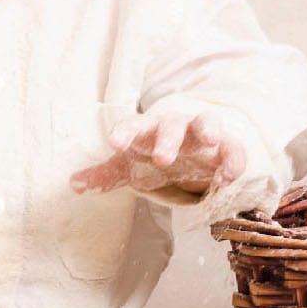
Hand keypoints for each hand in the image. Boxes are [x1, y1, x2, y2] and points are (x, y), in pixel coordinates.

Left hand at [69, 109, 245, 197]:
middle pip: (171, 124)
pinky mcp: (224, 147)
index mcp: (147, 129)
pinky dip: (232, 160)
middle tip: (162, 158)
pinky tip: (226, 178)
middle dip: (167, 138)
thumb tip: (74, 185)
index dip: (124, 133)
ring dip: (208, 128)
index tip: (115, 144)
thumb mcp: (128, 166)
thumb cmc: (150, 154)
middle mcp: (175, 127)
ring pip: (207, 122)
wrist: (185, 148)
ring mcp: (201, 134)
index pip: (133, 126)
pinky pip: (232, 149)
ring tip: (209, 140)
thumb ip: (104, 176)